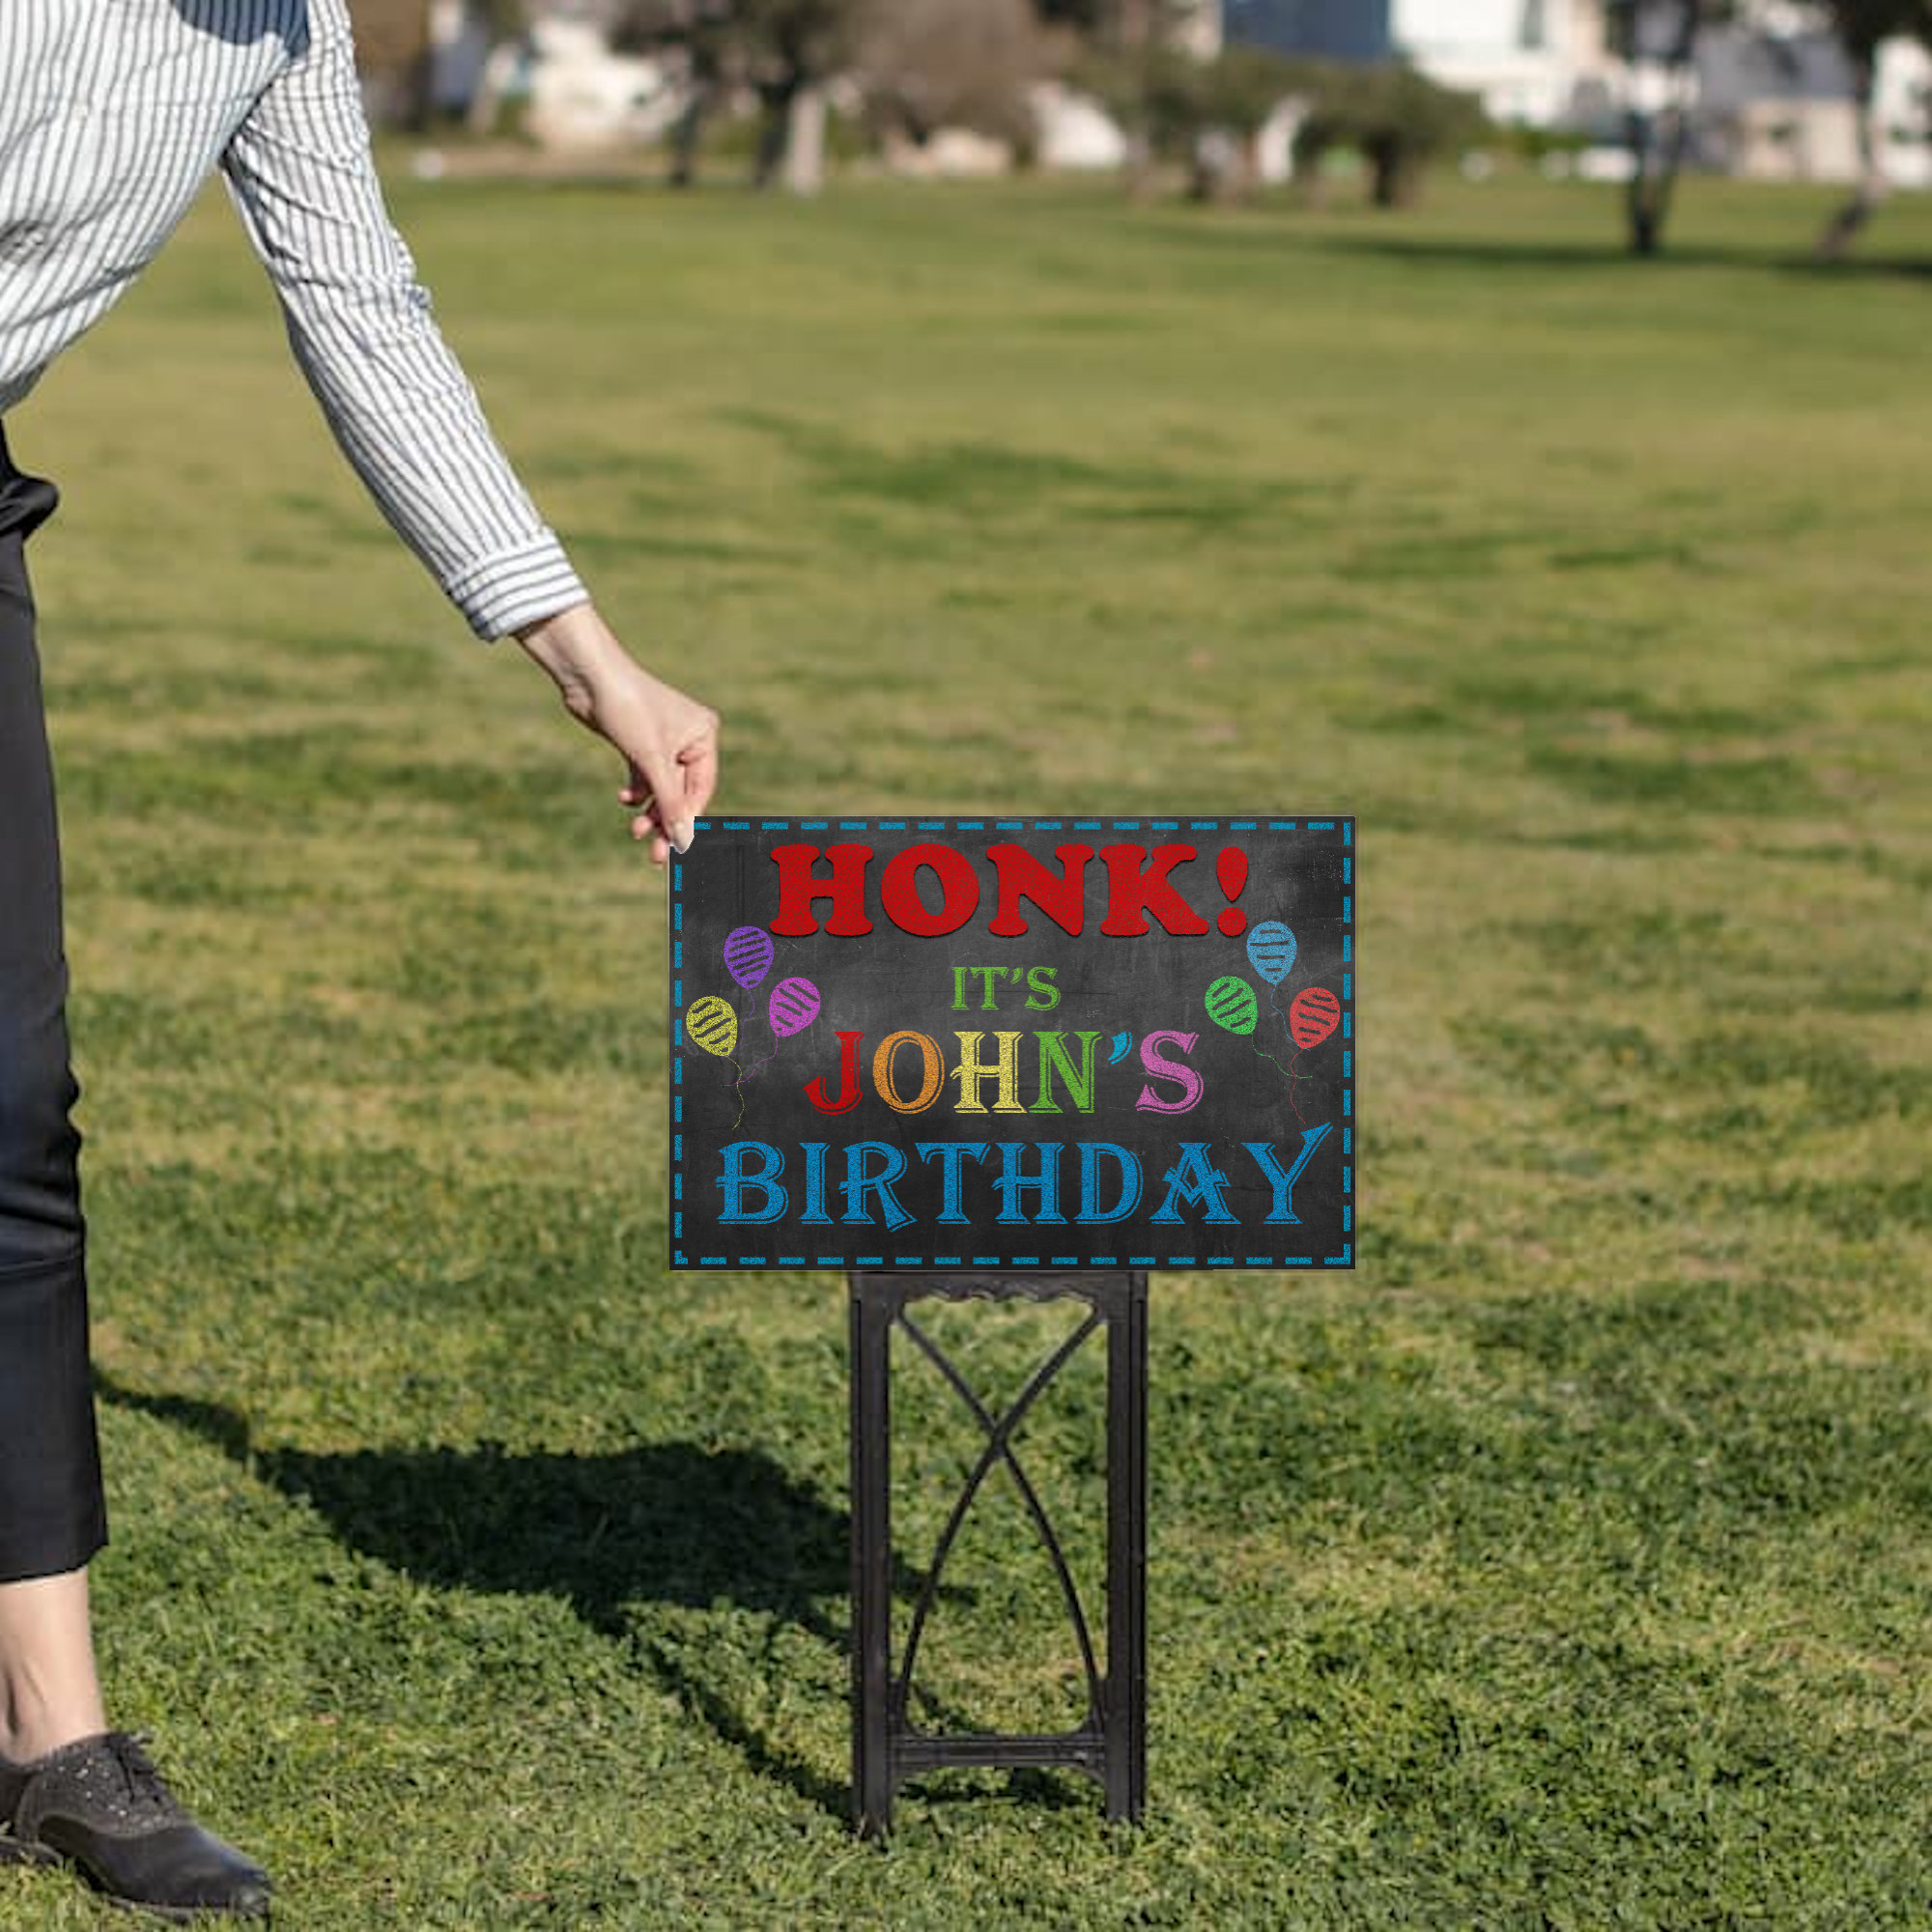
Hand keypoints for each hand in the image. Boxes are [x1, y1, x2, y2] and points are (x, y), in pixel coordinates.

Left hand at [514, 603, 717, 864]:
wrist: (588, 676)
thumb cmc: (627, 708)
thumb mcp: (651, 760)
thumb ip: (670, 803)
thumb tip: (684, 842)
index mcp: (703, 735)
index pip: (701, 789)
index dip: (686, 818)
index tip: (673, 847)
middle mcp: (688, 739)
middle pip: (681, 792)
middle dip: (665, 820)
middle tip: (654, 854)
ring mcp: (663, 742)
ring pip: (662, 789)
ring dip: (649, 810)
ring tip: (635, 829)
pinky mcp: (640, 744)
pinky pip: (646, 779)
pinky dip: (637, 792)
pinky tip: (625, 798)